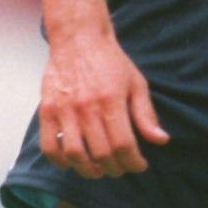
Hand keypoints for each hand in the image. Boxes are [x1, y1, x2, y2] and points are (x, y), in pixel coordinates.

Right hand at [39, 29, 169, 179]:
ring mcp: (64, 110)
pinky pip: (49, 146)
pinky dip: (59, 161)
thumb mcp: (136, 84)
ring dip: (88, 170)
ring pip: (75, 154)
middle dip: (115, 168)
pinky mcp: (47, 110)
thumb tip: (160, 140)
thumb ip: (146, 115)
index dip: (133, 162)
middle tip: (121, 168)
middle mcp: (87, 108)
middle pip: (101, 154)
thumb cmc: (110, 60)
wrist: (79, 37)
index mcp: (111, 101)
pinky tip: (71, 162)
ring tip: (98, 170)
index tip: (139, 165)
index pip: (124, 145)